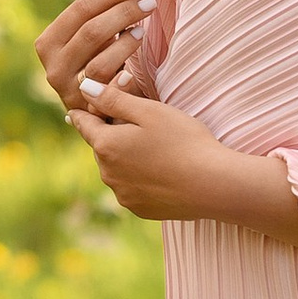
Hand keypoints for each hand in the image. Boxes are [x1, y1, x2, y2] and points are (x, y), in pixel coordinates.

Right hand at [36, 0, 153, 113]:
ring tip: (142, 31)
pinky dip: (121, 80)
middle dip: (123, 13)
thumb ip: (100, 14)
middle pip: (90, 33)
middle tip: (148, 1)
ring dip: (124, 44)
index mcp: (49, 42)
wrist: (98, 109)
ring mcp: (69, 92)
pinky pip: (107, 94)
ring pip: (98, 64)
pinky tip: (133, 71)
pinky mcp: (88, 112)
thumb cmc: (98, 61)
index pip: (79, 9)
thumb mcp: (92, 38)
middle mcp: (53, 67)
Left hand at [61, 79, 297, 242]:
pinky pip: (131, 187)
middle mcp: (107, 174)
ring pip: (115, 168)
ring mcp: (122, 195)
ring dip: (125, 156)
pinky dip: (139, 177)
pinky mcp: (139, 209)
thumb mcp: (149, 111)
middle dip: (112, 133)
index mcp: (106, 145)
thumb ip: (113, 98)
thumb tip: (84, 89)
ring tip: (153, 148)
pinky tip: (161, 170)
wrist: (214, 185)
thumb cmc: (183, 141)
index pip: (83, 123)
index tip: (84, 106)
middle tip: (135, 122)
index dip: (88, 110)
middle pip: (101, 146)